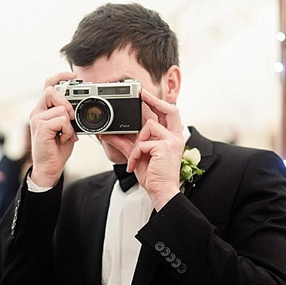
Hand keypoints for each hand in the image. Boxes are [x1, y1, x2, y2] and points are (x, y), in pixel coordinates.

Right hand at [29, 72, 78, 186]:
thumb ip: (67, 114)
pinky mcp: (40, 128)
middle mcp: (37, 112)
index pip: (48, 85)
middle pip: (51, 91)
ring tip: (66, 134)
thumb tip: (77, 105)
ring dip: (69, 123)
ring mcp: (37, 119)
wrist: (50, 167)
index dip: (60, 76)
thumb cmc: (57, 148)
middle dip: (67, 101)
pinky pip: (61, 120)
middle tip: (72, 117)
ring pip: (61, 108)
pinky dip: (68, 130)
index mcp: (43, 109)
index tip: (73, 75)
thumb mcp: (66, 127)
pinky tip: (64, 138)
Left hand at [105, 89, 183, 209]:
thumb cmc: (154, 176)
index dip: (158, 102)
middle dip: (155, 99)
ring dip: (137, 143)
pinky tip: (134, 165)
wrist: (161, 191)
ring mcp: (172, 141)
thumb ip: (126, 143)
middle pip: (170, 110)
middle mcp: (176, 137)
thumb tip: (109, 135)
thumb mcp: (138, 155)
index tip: (145, 94)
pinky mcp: (165, 146)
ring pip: (149, 126)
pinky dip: (134, 154)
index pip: (170, 114)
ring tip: (136, 158)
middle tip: (142, 93)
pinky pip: (142, 142)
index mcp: (172, 137)